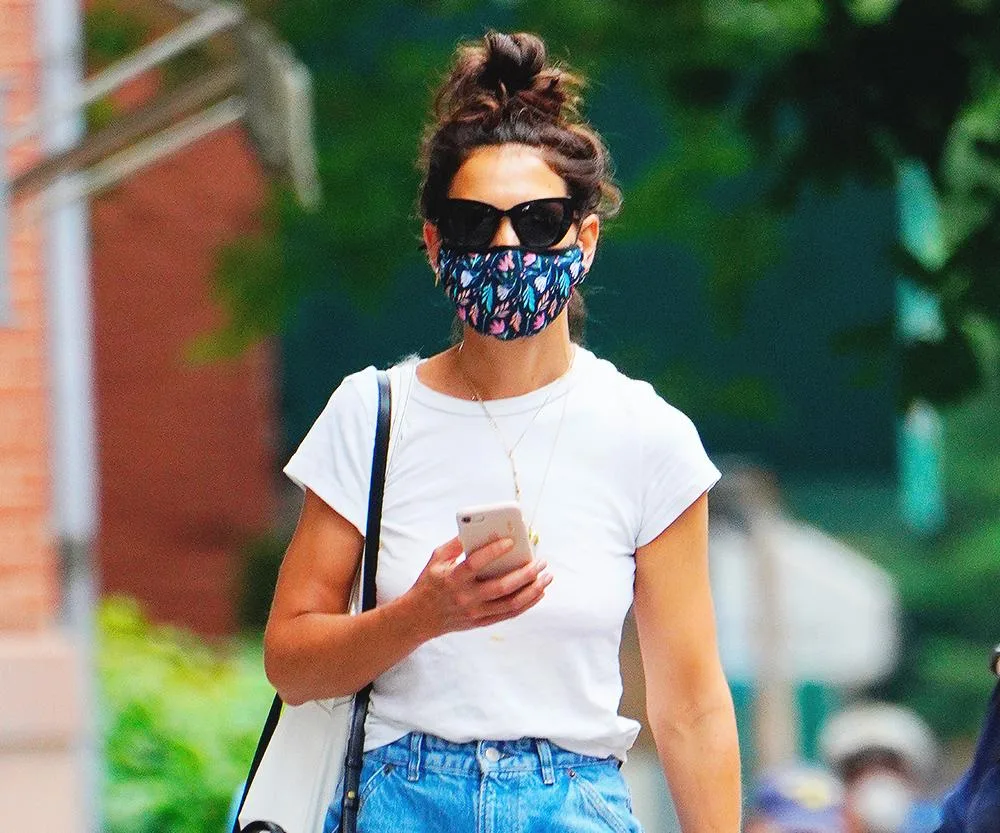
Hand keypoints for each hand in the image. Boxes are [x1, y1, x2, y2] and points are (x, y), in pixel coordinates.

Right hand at [406, 536, 551, 638]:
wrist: (419, 618)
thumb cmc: (429, 583)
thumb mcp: (436, 559)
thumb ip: (455, 544)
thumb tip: (477, 528)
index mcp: (453, 578)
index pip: (475, 564)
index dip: (494, 551)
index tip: (511, 541)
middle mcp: (466, 597)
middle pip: (501, 586)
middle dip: (525, 574)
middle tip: (540, 562)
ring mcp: (476, 612)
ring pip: (510, 603)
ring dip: (532, 590)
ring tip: (546, 577)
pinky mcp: (482, 622)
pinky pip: (509, 614)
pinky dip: (527, 603)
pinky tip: (538, 592)